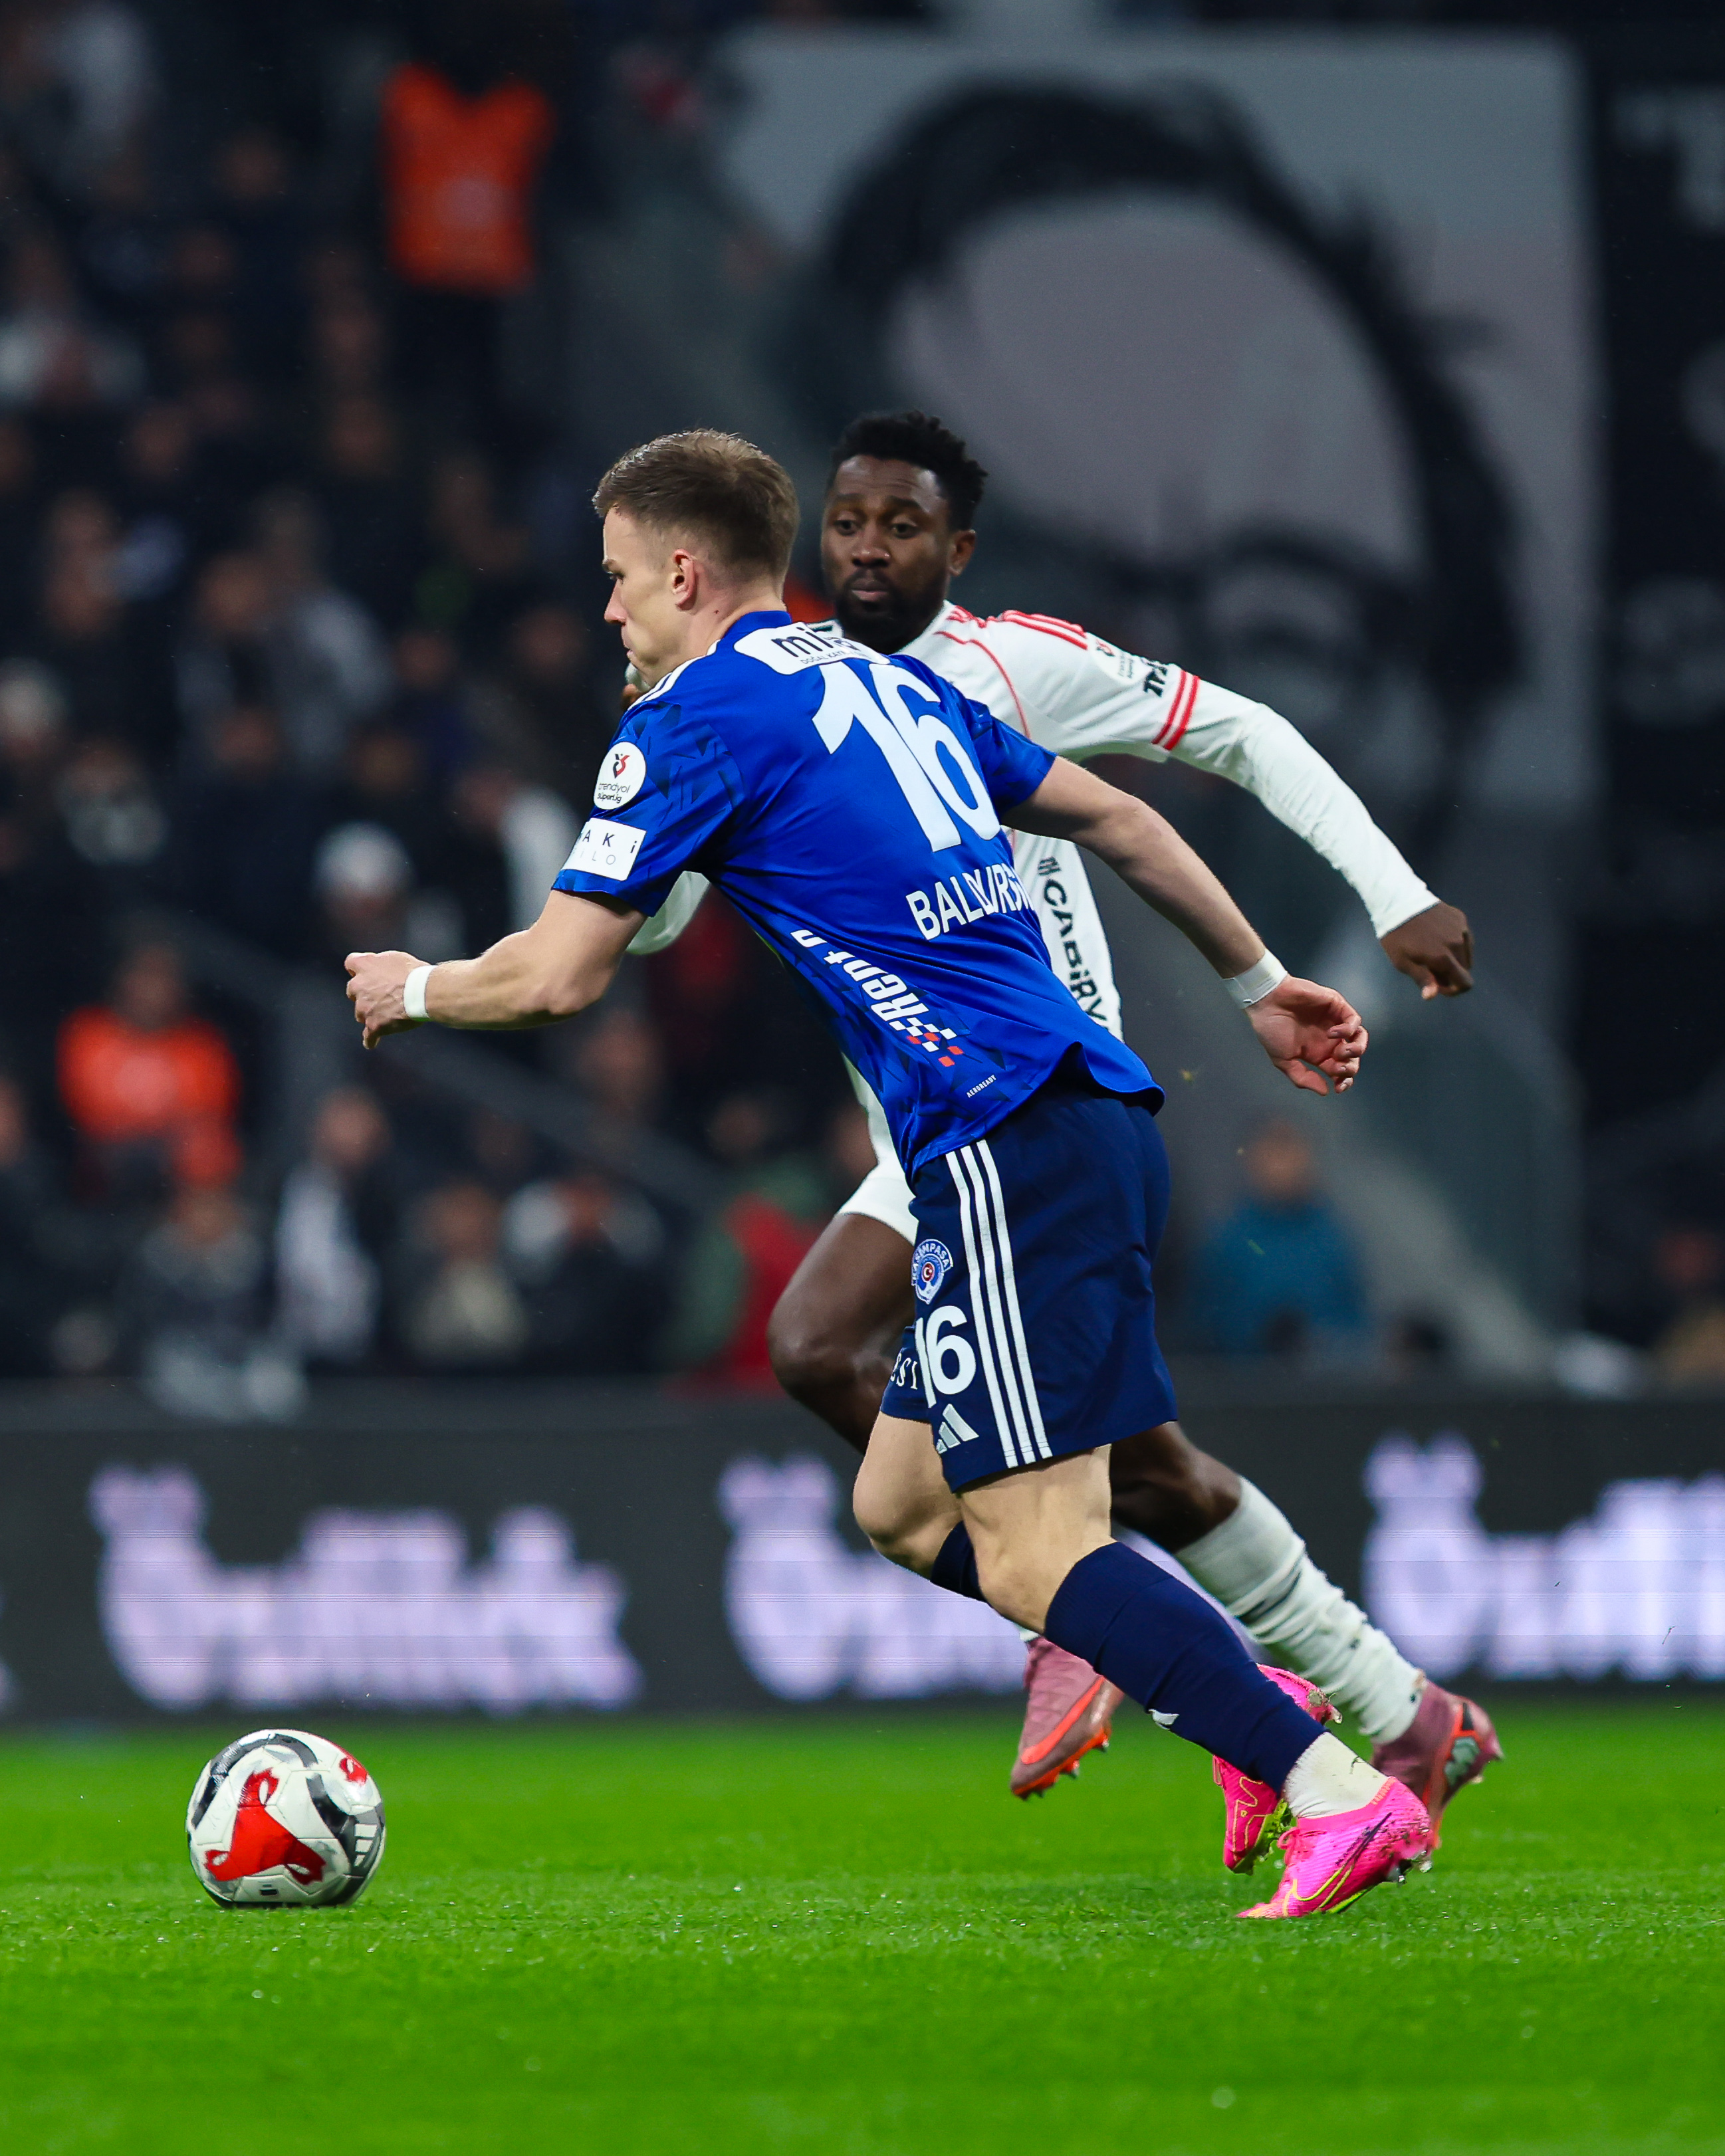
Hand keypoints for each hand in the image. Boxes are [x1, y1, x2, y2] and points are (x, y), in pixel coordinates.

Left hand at [345, 950, 422, 1048]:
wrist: (423, 992)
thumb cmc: (415, 974)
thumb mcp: (396, 958)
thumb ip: (382, 963)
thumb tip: (382, 969)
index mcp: (365, 965)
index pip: (351, 963)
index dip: (358, 970)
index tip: (363, 973)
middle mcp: (359, 986)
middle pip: (352, 991)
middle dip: (363, 995)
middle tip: (378, 996)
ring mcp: (364, 1008)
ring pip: (360, 1013)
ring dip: (370, 1014)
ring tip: (386, 1017)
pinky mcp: (373, 1025)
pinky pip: (368, 1036)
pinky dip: (371, 1039)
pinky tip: (372, 1042)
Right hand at [1246, 977, 1366, 1095]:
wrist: (1266, 1002)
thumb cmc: (1270, 1029)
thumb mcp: (1283, 1061)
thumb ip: (1302, 1077)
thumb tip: (1325, 1091)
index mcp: (1318, 1053)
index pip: (1340, 1070)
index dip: (1343, 1080)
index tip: (1337, 1087)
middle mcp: (1329, 1040)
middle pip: (1353, 1058)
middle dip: (1350, 1068)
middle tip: (1338, 1068)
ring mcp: (1334, 1022)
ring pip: (1359, 1038)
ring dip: (1356, 1049)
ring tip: (1342, 1052)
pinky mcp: (1336, 1007)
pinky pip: (1355, 1020)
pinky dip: (1349, 1030)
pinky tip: (1333, 1033)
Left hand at [1381, 901, 1472, 998]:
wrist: (1398, 900)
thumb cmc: (1396, 935)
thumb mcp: (1403, 962)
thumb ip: (1422, 979)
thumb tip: (1432, 996)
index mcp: (1444, 958)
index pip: (1465, 983)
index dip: (1454, 990)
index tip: (1438, 985)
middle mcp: (1458, 943)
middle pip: (1465, 969)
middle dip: (1451, 973)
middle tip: (1430, 967)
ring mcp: (1461, 929)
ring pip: (1466, 954)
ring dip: (1454, 958)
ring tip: (1433, 951)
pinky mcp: (1460, 917)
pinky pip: (1464, 938)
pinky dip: (1455, 943)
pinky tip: (1438, 937)